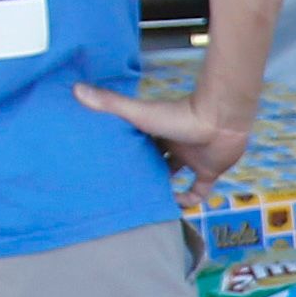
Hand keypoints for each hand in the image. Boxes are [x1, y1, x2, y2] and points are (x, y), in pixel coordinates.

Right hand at [79, 82, 252, 191]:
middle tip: (126, 190)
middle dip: (142, 173)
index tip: (110, 168)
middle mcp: (173, 144)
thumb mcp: (138, 113)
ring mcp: (191, 157)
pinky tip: (176, 207)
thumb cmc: (179, 114)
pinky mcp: (209, 170)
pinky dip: (190, 200)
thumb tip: (75, 89)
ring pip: (174, 175)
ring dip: (164, 189)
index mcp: (155, 131)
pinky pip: (199, 190)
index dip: (125, 154)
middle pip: (154, 161)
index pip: (137, 144)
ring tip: (147, 203)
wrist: (220, 119)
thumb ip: (109, 103)